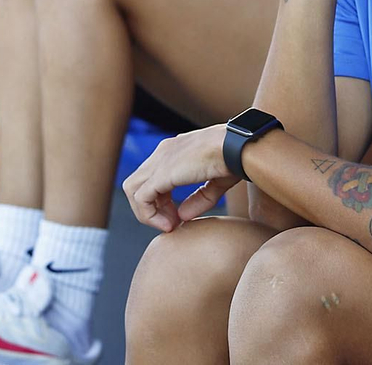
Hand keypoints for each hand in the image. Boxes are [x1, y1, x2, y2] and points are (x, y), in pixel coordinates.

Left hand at [122, 123, 239, 232]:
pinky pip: (141, 198)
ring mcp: (160, 160)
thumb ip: (198, 199)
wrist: (239, 147)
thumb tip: (182, 216)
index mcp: (175, 150)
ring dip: (147, 213)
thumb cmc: (235, 159)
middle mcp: (163, 152)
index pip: (153, 177)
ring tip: (169, 224)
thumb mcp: (216, 182)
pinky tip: (170, 223)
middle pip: (138, 183)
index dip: (161, 201)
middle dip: (152, 208)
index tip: (179, 216)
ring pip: (132, 190)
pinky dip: (150, 215)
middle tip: (173, 223)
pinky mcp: (162, 173)